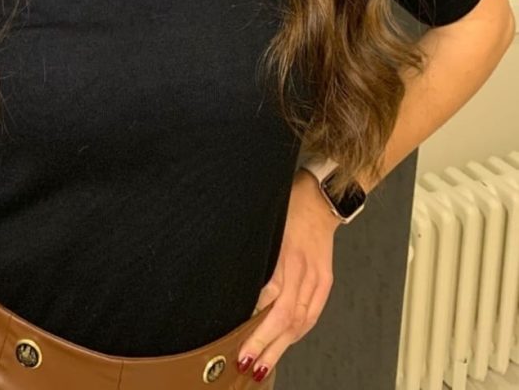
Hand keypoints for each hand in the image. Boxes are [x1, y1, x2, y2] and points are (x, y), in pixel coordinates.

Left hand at [236, 169, 340, 382]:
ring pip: (301, 322)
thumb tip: (241, 289)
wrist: (321, 199)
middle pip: (287, 318)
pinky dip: (297, 334)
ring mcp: (318, 279)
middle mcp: (305, 272)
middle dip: (267, 346)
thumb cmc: (289, 207)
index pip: (273, 301)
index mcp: (289, 257)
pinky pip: (312, 315)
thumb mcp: (265, 228)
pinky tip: (285, 344)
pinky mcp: (324, 282)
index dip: (258, 326)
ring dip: (281, 347)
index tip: (240, 342)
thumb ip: (255, 258)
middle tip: (248, 364)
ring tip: (263, 365)